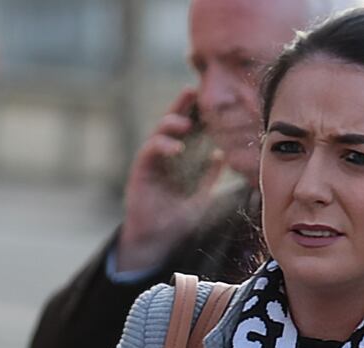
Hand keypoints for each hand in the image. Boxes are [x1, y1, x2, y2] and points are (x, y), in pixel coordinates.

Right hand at [117, 88, 225, 271]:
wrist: (158, 240)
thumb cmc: (179, 219)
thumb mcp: (202, 196)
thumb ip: (210, 177)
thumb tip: (222, 157)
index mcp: (182, 158)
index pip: (191, 130)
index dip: (200, 114)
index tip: (213, 99)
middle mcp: (166, 155)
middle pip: (174, 123)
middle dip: (182, 106)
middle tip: (192, 91)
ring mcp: (152, 161)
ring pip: (159, 132)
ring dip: (171, 122)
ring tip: (185, 123)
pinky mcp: (141, 170)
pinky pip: (149, 151)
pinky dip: (163, 146)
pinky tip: (177, 148)